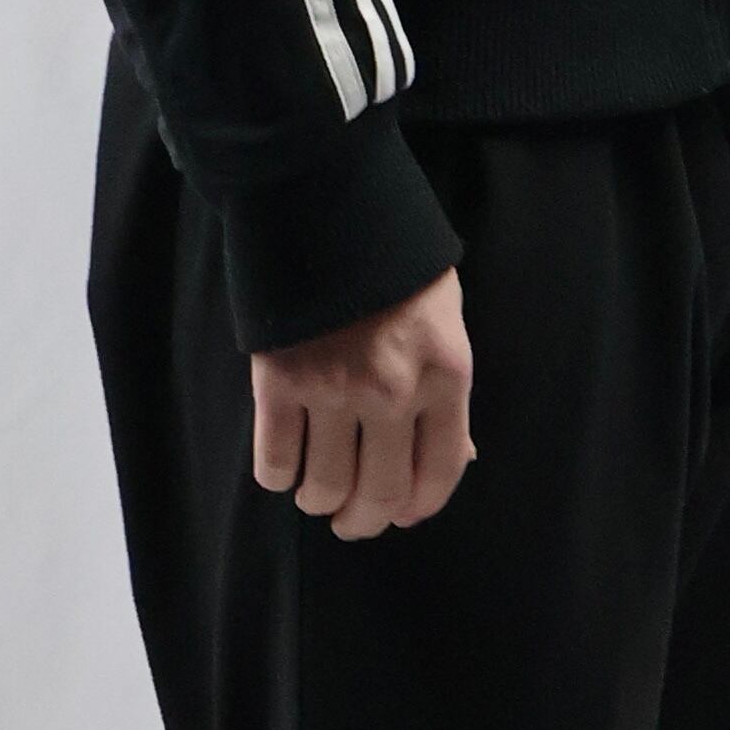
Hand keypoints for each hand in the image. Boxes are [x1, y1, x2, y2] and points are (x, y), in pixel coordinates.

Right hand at [252, 267, 476, 540]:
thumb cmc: (395, 267)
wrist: (327, 207)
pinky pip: (275, 459)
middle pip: (380, 492)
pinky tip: (284, 469)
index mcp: (445, 376)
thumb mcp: (446, 322)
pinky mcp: (280, 381)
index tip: (403, 515)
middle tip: (352, 522)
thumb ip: (446, 392)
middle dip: (365, 520)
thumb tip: (454, 457)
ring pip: (324, 485)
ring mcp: (333, 389)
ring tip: (317, 495)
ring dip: (319, 501)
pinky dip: (278, 476)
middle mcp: (392, 393)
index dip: (420, 506)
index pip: (440, 471)